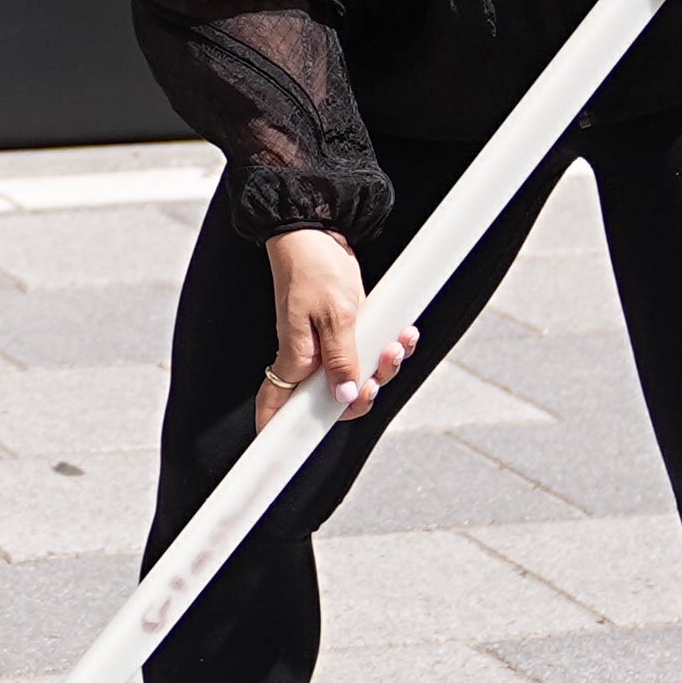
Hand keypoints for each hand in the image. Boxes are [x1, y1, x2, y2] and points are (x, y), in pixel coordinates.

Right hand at [259, 228, 416, 430]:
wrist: (317, 229)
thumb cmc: (314, 267)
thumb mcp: (336, 315)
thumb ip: (343, 359)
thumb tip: (347, 397)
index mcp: (296, 358)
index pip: (279, 408)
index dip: (281, 433)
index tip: (286, 453)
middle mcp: (309, 358)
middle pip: (334, 399)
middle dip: (365, 395)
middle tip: (378, 378)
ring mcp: (327, 344)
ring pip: (357, 377)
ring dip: (385, 368)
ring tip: (398, 344)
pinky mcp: (345, 330)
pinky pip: (367, 353)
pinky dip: (388, 348)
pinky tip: (402, 334)